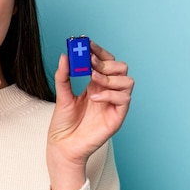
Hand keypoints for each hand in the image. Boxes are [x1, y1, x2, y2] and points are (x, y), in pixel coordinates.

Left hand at [47, 42, 133, 189]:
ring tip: (93, 80)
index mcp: (95, 85)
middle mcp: (107, 92)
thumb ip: (64, 76)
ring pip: (127, 81)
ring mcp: (113, 104)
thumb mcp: (61, 95)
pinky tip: (94, 97)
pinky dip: (109, 94)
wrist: (62, 146)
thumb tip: (65, 56)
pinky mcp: (117, 117)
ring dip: (110, 77)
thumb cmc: (63, 123)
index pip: (105, 61)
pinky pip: (124, 99)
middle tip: (90, 64)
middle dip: (106, 62)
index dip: (99, 51)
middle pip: (121, 67)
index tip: (87, 44)